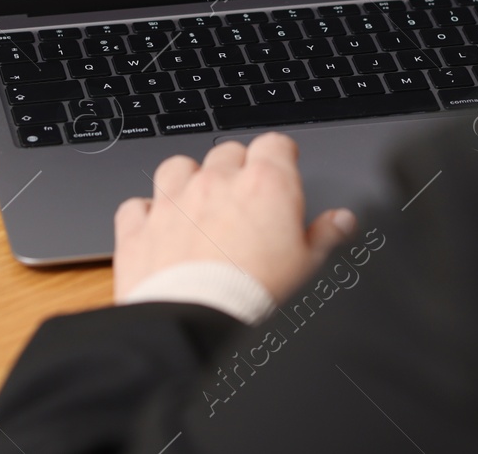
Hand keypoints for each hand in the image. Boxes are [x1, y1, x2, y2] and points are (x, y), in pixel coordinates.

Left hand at [113, 132, 355, 302]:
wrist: (196, 332)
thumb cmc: (257, 302)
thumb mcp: (311, 273)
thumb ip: (328, 240)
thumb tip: (342, 223)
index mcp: (266, 186)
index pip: (275, 144)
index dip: (281, 157)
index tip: (284, 169)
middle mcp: (216, 183)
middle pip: (228, 152)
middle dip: (237, 168)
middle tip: (246, 200)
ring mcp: (171, 204)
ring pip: (177, 167)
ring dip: (187, 180)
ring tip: (199, 207)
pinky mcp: (136, 231)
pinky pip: (135, 206)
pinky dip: (145, 215)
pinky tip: (157, 231)